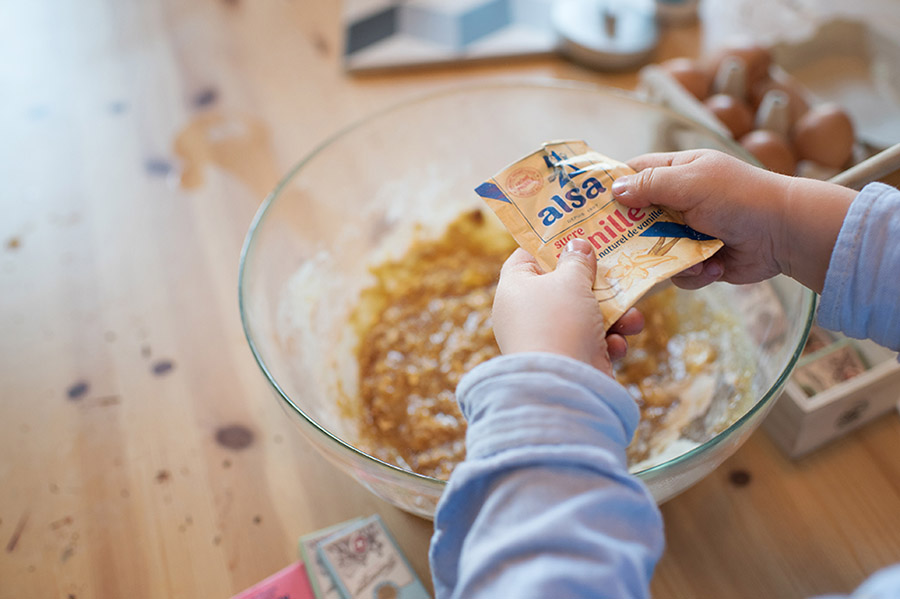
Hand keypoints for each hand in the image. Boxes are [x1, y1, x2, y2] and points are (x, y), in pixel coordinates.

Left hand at [491, 239, 643, 376]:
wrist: (562, 386)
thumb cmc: (559, 322)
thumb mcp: (570, 281)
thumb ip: (577, 261)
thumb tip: (577, 246)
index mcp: (514, 288)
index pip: (526, 257)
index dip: (550, 244)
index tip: (578, 234)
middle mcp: (526, 313)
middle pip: (563, 286)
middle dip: (594, 282)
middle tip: (618, 268)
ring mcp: (547, 338)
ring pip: (585, 315)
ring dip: (613, 314)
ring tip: (632, 316)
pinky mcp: (568, 360)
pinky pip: (592, 342)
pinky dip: (609, 341)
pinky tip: (617, 344)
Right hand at [611, 150, 856, 292]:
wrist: (786, 233)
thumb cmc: (741, 196)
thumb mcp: (691, 182)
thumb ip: (651, 185)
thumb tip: (614, 190)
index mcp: (678, 172)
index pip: (634, 175)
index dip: (612, 188)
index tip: (589, 207)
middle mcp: (680, 201)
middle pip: (637, 219)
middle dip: (633, 235)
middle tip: (618, 247)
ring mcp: (690, 231)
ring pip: (655, 252)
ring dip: (671, 258)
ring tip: (694, 257)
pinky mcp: (701, 259)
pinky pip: (679, 272)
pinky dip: (695, 271)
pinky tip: (714, 265)